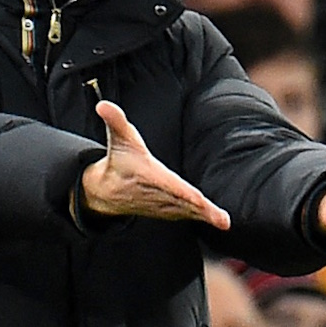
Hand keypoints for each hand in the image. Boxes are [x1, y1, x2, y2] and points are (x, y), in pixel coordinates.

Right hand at [80, 100, 230, 229]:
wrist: (106, 192)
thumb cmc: (119, 160)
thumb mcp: (118, 137)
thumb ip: (115, 120)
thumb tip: (102, 105)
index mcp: (147, 174)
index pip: (167, 184)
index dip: (182, 192)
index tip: (198, 199)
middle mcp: (156, 193)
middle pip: (182, 201)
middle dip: (200, 209)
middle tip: (220, 219)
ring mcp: (161, 204)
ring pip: (186, 211)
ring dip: (205, 216)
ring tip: (223, 222)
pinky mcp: (166, 210)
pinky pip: (186, 214)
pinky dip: (200, 218)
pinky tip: (217, 221)